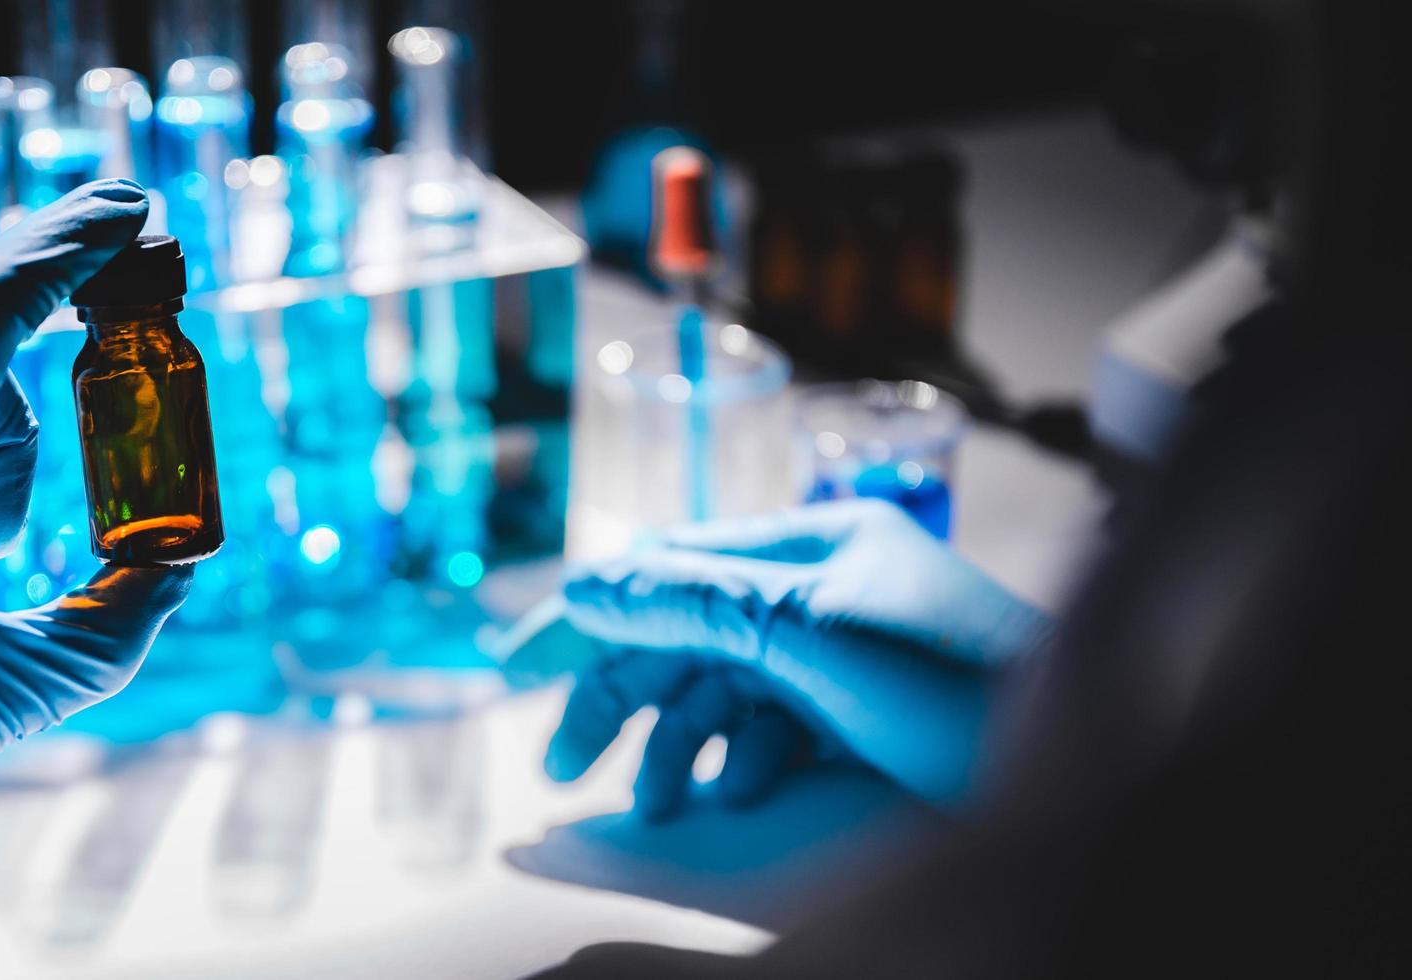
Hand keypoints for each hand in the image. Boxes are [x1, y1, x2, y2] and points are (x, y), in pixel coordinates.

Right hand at [556, 499, 1052, 807]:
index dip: (587, 611)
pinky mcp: (865, 709)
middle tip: (562, 764)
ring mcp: (844, 649)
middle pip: (686, 632)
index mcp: (809, 542)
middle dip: (623, 695)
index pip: (667, 563)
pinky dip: (743, 758)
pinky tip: (730, 793)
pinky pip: (776, 725)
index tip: (514, 661)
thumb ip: (696, 604)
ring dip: (679, 741)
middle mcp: (821, 585)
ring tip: (651, 803)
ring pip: (724, 687)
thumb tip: (589, 584)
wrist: (1095, 762)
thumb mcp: (814, 638)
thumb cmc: (962, 689)